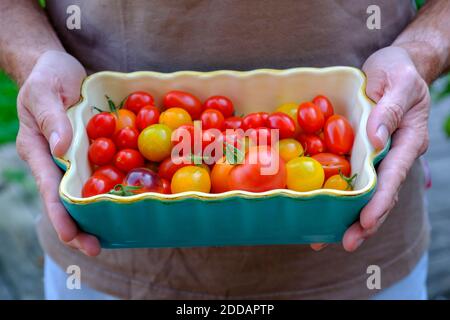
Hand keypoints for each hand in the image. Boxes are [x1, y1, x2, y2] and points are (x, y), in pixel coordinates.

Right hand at [16, 50, 100, 255]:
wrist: (59, 68)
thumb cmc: (46, 77)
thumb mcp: (44, 91)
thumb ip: (51, 118)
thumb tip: (60, 149)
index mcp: (38, 149)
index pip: (48, 187)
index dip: (58, 213)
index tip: (70, 234)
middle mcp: (57, 160)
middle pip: (66, 199)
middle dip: (78, 226)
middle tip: (95, 249)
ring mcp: (76, 158)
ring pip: (85, 191)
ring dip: (98, 214)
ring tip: (114, 237)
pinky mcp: (93, 150)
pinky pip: (104, 171)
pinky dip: (113, 187)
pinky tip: (129, 202)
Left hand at [341, 46, 429, 250]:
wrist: (392, 66)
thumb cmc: (398, 71)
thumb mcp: (397, 82)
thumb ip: (389, 110)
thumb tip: (376, 140)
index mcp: (407, 140)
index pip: (394, 176)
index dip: (380, 201)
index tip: (366, 221)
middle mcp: (392, 154)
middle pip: (381, 194)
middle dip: (365, 222)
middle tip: (345, 243)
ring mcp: (376, 155)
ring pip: (365, 192)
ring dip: (348, 216)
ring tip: (326, 238)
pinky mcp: (359, 151)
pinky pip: (349, 176)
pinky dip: (337, 194)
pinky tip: (319, 209)